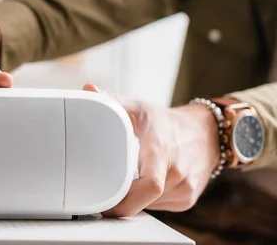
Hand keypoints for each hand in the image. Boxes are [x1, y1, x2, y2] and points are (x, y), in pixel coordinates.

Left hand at [83, 83, 219, 216]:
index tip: (105, 201)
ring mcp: (185, 189)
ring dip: (134, 200)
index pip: (150, 184)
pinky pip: (159, 207)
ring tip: (122, 185)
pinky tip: (140, 187)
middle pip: (145, 199)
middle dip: (122, 201)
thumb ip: (112, 100)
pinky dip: (146, 201)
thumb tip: (88, 89)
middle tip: (102, 196)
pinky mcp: (187, 200)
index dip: (126, 199)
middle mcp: (177, 172)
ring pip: (150, 205)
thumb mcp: (140, 107)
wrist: (207, 133)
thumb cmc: (168, 122)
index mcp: (162, 150)